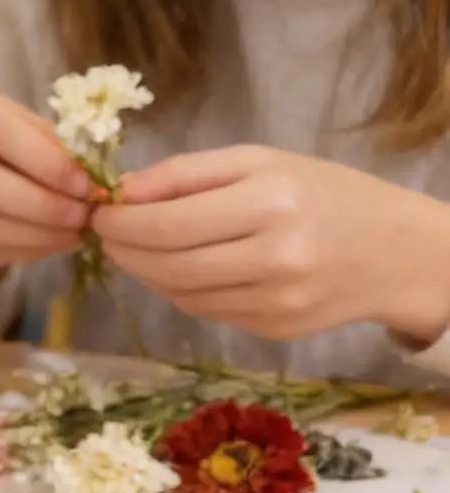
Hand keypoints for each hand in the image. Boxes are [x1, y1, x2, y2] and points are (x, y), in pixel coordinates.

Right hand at [0, 88, 91, 296]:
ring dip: (32, 236)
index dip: (44, 161)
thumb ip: (57, 150)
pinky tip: (46, 245)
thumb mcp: (30, 130)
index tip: (85, 185)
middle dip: (38, 206)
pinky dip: (15, 252)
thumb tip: (93, 185)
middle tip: (81, 218)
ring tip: (72, 235)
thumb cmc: (7, 143)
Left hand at [92, 145, 449, 339]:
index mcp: (268, 203)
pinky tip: (181, 268)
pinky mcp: (277, 330)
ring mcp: (278, 301)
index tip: (98, 213)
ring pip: (180, 293)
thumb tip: (121, 193)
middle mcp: (275, 257)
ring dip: (144, 271)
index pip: (166, 225)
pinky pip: (206, 310)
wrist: (393, 250)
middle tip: (106, 234)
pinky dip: (180, 289)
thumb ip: (184, 174)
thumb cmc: (319, 192)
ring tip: (136, 248)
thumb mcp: (256, 161)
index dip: (119, 223)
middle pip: (167, 264)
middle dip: (122, 249)